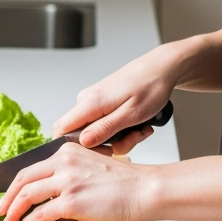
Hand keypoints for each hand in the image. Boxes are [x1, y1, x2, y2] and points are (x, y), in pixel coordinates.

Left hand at [0, 143, 152, 220]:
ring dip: (13, 212)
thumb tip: (52, 197)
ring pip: (27, 195)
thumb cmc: (126, 185)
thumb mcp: (92, 168)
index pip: (32, 168)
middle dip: (8, 197)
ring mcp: (66, 181)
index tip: (9, 196)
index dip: (16, 184)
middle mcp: (63, 163)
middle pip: (23, 179)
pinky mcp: (71, 201)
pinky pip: (39, 214)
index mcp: (68, 152)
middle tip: (1, 210)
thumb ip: (70, 177)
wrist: (145, 190)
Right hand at [53, 44, 182, 148]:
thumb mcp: (131, 114)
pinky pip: (104, 124)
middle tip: (132, 139)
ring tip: (140, 129)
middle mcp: (87, 101)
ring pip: (96, 132)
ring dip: (120, 138)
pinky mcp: (102, 104)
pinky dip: (121, 129)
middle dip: (107, 144)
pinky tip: (137, 124)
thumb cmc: (151, 86)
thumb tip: (83, 142)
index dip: (73, 148)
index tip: (99, 152)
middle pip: (82, 136)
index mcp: (90, 102)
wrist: (161, 68)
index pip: (61, 129)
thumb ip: (105, 129)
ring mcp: (94, 102)